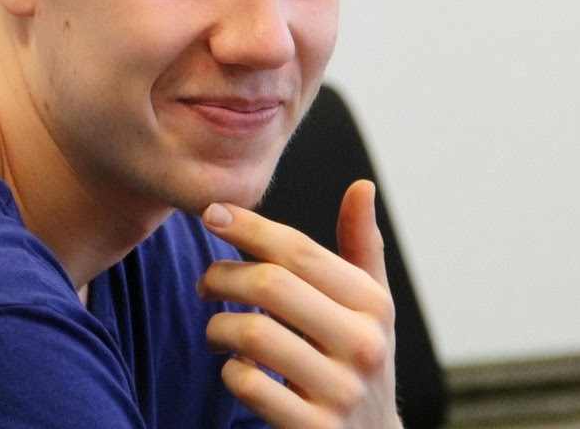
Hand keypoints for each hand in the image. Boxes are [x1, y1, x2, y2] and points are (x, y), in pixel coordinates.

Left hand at [198, 180, 401, 428]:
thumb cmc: (356, 359)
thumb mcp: (370, 306)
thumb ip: (361, 247)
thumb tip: (361, 186)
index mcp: (373, 305)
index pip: (300, 251)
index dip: (250, 227)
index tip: (211, 214)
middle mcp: (363, 346)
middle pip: (271, 285)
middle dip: (224, 276)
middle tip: (206, 283)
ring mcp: (340, 392)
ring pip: (253, 334)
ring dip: (220, 326)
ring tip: (218, 330)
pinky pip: (249, 385)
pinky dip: (230, 372)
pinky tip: (238, 369)